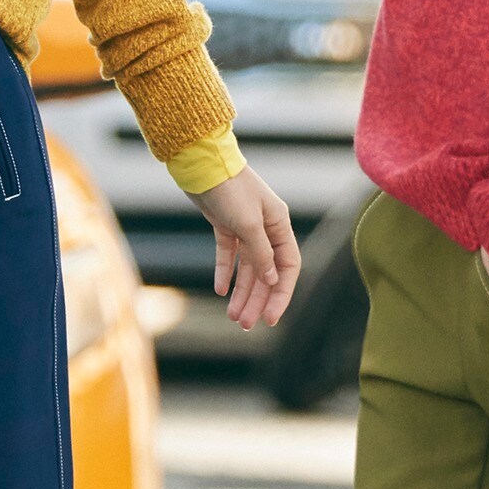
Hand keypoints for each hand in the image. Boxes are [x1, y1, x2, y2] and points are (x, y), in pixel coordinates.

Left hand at [199, 167, 301, 329]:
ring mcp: (245, 227)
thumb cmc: (229, 189)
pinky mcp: (225, 224)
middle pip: (266, 272)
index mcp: (279, 225)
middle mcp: (266, 228)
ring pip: (248, 267)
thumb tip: (272, 281)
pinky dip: (226, 272)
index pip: (288, 267)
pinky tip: (221, 290)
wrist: (200, 163)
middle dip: (257, 300)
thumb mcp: (248, 224)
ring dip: (242, 292)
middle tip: (245, 325)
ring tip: (234, 317)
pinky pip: (229, 255)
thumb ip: (261, 254)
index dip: (281, 294)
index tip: (270, 318)